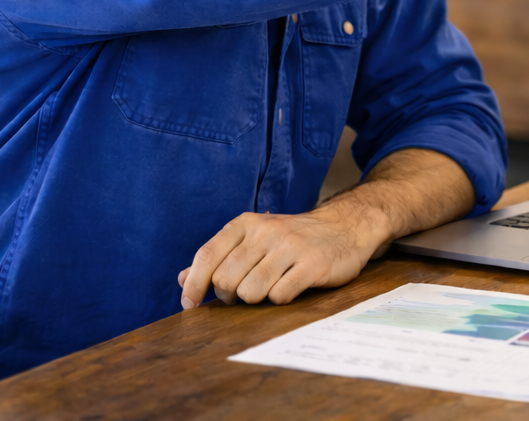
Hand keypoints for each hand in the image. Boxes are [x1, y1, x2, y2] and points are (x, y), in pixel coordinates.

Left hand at [177, 198, 382, 308]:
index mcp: (247, 223)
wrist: (346, 226)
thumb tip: (182, 278)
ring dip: (255, 298)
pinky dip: (280, 299)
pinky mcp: (313, 265)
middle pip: (226, 279)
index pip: (207, 256)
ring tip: (268, 288)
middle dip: (229, 295)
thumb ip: (220, 256)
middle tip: (243, 293)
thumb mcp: (255, 237)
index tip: (189, 304)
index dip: (193, 284)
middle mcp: (267, 232)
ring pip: (250, 292)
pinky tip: (290, 288)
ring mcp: (291, 247)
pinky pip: (280, 296)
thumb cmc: (293, 237)